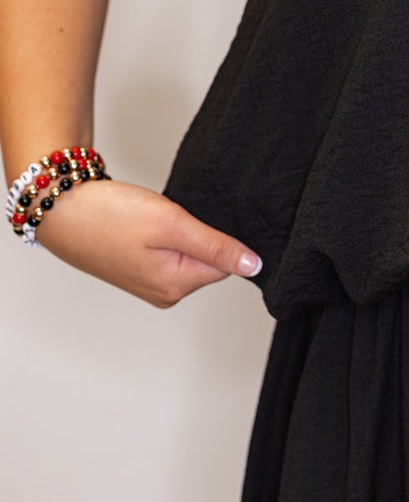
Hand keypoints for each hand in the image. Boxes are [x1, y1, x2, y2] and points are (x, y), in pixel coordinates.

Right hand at [22, 176, 262, 308]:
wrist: (60, 209)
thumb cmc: (110, 216)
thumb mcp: (172, 224)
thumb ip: (216, 246)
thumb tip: (255, 266)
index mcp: (176, 287)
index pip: (226, 263)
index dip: (220, 234)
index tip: (199, 216)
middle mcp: (164, 293)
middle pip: (208, 259)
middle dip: (200, 232)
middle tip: (173, 214)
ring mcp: (149, 282)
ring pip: (188, 252)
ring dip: (181, 231)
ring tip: (156, 216)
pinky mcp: (136, 268)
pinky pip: (168, 250)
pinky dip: (165, 232)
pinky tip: (148, 220)